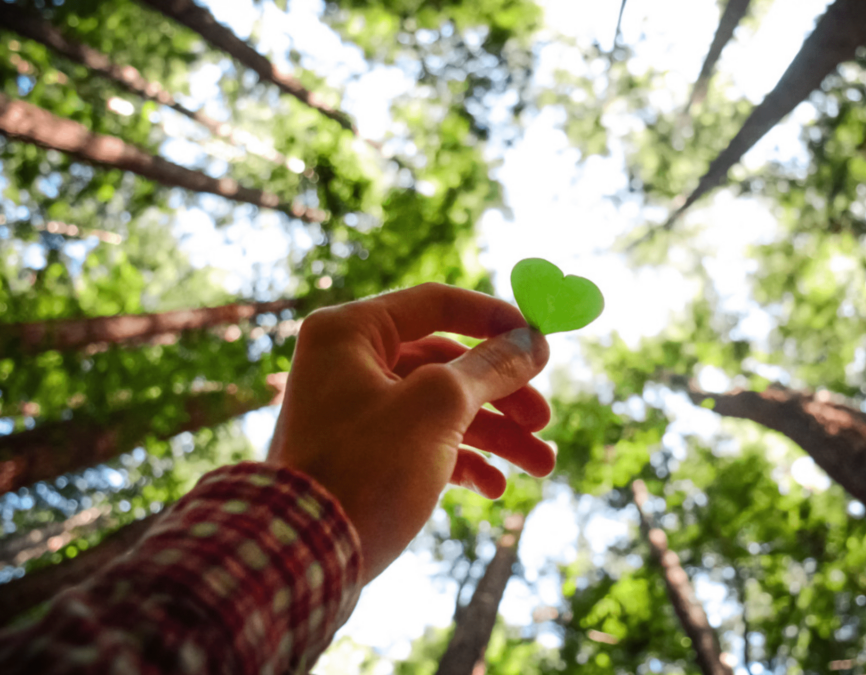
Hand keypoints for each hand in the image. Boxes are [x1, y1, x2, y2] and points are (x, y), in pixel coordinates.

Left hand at [266, 283, 551, 583]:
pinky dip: (462, 462)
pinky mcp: (362, 458)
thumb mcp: (438, 407)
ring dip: (496, 435)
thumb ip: (490, 367)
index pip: (436, 304)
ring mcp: (354, 414)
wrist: (302, 561)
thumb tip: (533, 341)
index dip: (495, 319)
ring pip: (442, 409)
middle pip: (447, 362)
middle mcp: (348, 364)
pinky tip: (494, 487)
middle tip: (543, 420)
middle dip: (503, 394)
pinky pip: (423, 445)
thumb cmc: (364, 468)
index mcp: (350, 332)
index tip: (541, 341)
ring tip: (541, 465)